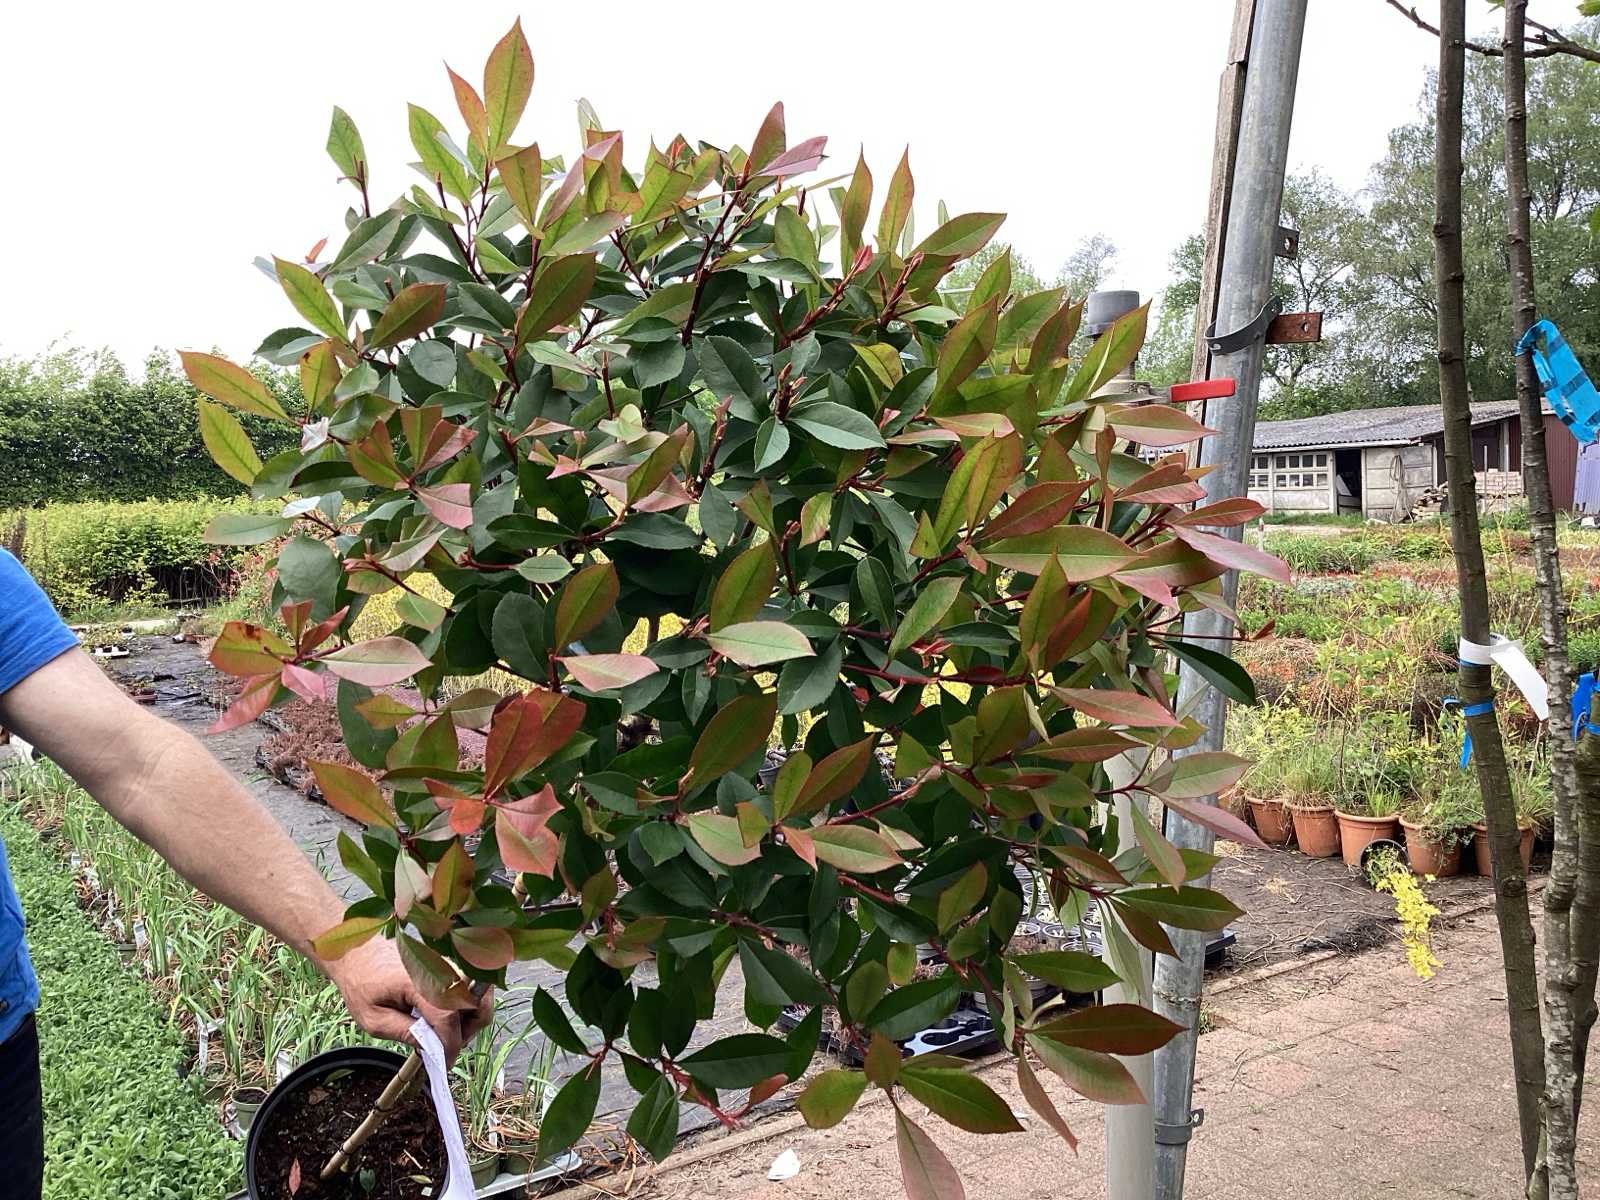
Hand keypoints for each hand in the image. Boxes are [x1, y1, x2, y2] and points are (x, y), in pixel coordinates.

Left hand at [325, 937, 493, 1065]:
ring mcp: (449, 965)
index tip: (444, 1065)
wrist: (358, 952)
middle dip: (467, 1031)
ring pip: (478, 996)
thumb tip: (431, 1049)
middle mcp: (442, 970)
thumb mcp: (373, 1019)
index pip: (448, 1019)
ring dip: (469, 1019)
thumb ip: (405, 1033)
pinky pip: (470, 988)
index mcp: (420, 983)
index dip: (450, 1046)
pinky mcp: (450, 965)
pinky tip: (442, 1018)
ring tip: (442, 1033)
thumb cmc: (361, 984)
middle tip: (444, 1047)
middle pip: (477, 1005)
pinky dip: (464, 1007)